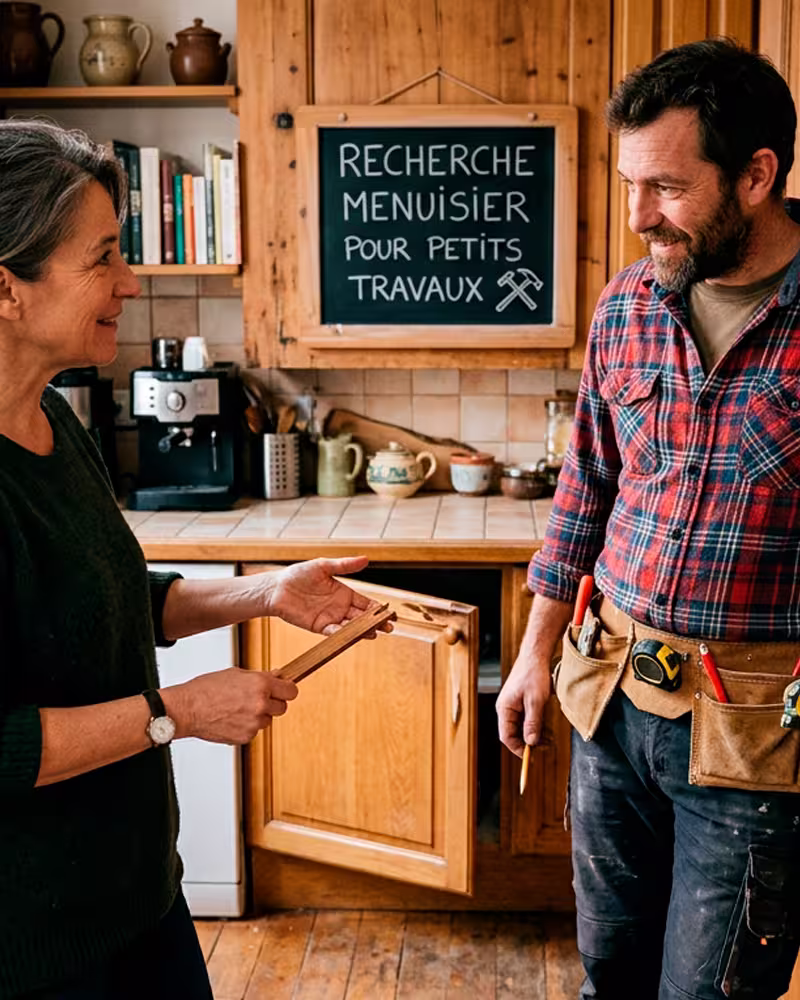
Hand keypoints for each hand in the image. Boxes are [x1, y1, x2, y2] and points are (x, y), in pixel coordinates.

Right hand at [163, 668, 298, 744]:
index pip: (291, 690)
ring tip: (238, 709)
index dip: (287, 689)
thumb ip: (260, 677)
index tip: (285, 689)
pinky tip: (231, 718)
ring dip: (259, 715)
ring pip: (268, 720)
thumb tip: (277, 677)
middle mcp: (260, 704)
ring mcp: (254, 722)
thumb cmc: (206, 689)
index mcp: (260, 684)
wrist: (187, 709)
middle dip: (273, 703)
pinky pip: (254, 731)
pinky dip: (247, 726)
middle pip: (282, 707)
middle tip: (259, 699)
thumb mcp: (236, 674)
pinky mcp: (246, 737)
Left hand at [266, 556, 388, 634]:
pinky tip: (352, 635)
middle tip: (390, 627)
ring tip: (375, 634)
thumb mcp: (323, 566)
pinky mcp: (318, 626)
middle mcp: (339, 607)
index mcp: (344, 593)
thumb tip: (366, 559)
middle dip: (376, 623)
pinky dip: (342, 634)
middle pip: (362, 618)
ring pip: (350, 627)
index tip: (390, 613)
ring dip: (362, 631)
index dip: (378, 608)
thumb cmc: (298, 575)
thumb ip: (344, 565)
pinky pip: (333, 632)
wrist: (276, 588)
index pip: (366, 603)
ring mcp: (330, 617)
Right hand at [495, 646, 552, 756]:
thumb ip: (533, 723)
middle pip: (514, 733)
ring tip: (550, 739)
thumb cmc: (533, 674)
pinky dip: (537, 726)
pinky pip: (527, 720)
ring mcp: (514, 705)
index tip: (532, 756)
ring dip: (535, 735)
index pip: (506, 736)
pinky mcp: (522, 702)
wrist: (536, 655)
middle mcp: (506, 708)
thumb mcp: (536, 701)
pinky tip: (547, 728)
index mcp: (504, 708)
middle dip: (530, 742)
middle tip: (546, 746)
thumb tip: (531, 742)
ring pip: (522, 727)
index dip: (518, 748)